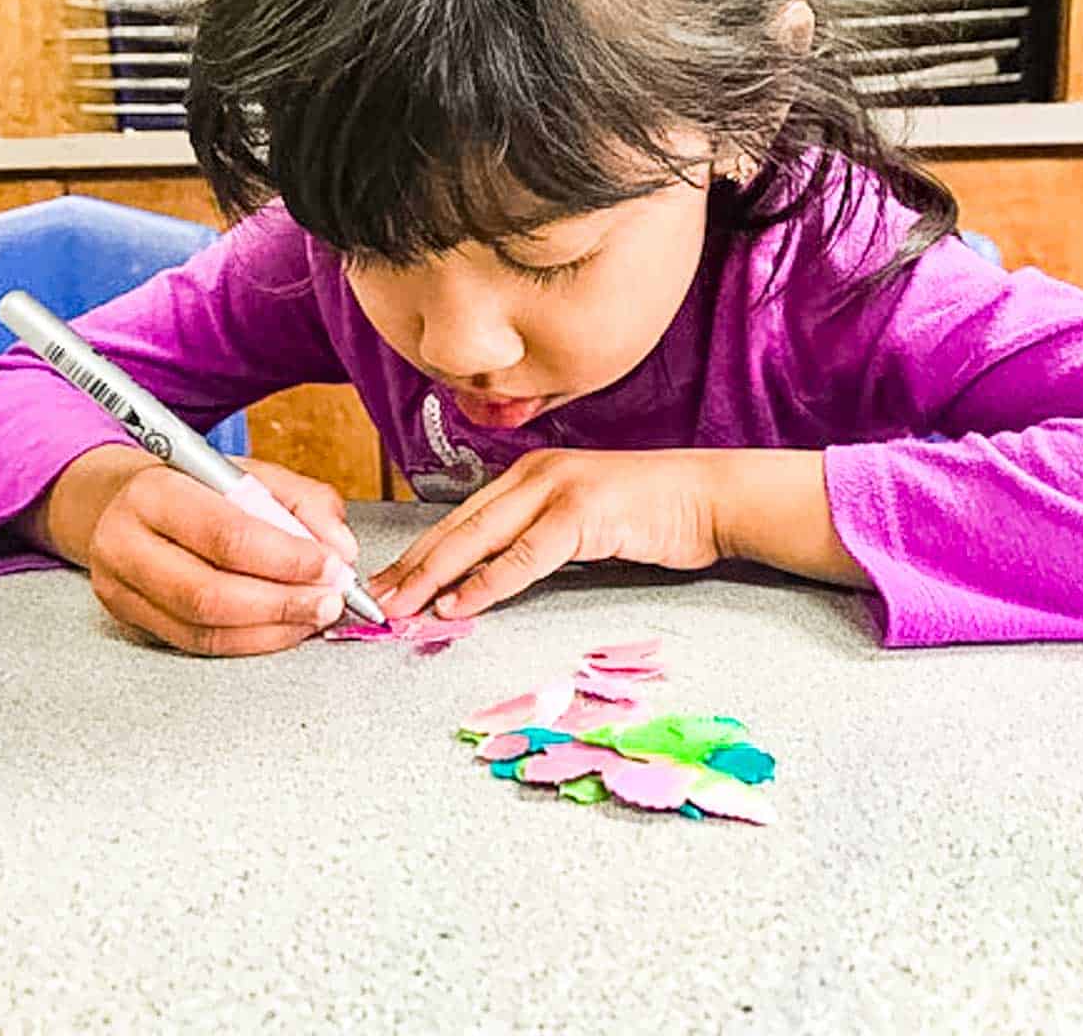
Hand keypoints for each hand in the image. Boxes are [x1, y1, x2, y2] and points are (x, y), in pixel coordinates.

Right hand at [36, 446, 360, 655]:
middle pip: (209, 594)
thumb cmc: (192, 488)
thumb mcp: (248, 473)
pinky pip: (198, 645)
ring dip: (273, 629)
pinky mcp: (131, 623)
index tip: (331, 566)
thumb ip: (303, 502)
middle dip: (284, 603)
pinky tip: (284, 628)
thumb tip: (341, 548)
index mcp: (155, 492)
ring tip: (314, 615)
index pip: (225, 535)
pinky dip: (251, 642)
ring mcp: (121, 590)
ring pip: (204, 629)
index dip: (286, 558)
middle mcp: (125, 543)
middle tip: (330, 600)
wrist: (121, 504)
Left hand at [369, 449, 724, 619]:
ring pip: (479, 537)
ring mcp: (558, 489)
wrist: (709, 497)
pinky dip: (489, 583)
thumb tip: (486, 579)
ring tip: (401, 607)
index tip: (386, 585)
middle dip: (410, 567)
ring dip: (435, 576)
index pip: (458, 518)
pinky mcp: (583, 513)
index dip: (418, 554)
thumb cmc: (651, 514)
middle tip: (372, 601)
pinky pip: (525, 555)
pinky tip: (461, 605)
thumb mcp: (580, 522)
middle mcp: (534, 474)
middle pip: (456, 526)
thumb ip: (535, 539)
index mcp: (528, 474)